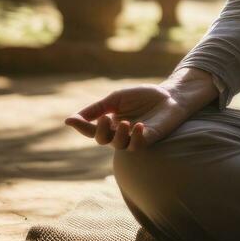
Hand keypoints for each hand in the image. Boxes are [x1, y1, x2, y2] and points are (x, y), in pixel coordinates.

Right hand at [64, 84, 194, 150]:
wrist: (169, 95)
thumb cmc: (143, 96)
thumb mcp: (116, 99)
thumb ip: (96, 109)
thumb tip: (70, 120)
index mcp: (110, 123)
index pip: (91, 130)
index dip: (81, 126)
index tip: (72, 120)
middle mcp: (120, 133)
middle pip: (103, 140)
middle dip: (101, 131)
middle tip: (105, 117)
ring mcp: (134, 138)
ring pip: (119, 145)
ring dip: (119, 135)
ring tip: (126, 122)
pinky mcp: (149, 139)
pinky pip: (138, 145)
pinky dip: (135, 137)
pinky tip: (139, 126)